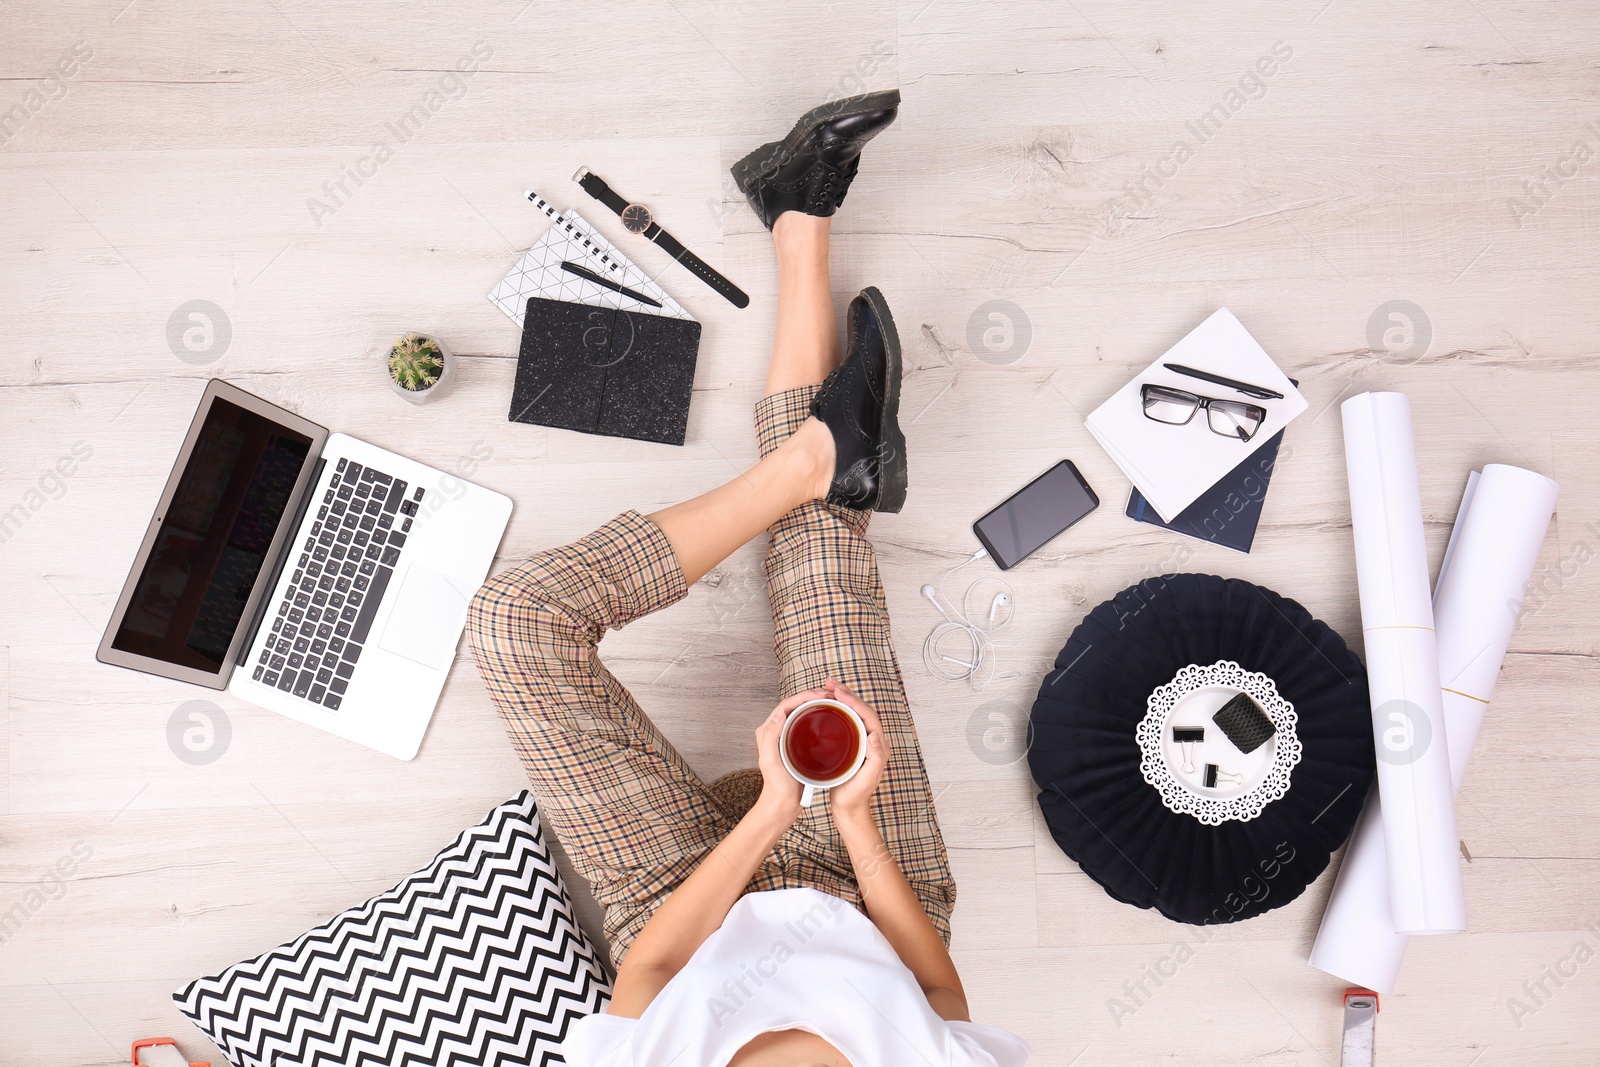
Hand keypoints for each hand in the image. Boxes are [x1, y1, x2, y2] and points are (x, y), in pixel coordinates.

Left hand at [753, 689, 826, 823]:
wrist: (783, 804)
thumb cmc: (777, 786)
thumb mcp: (771, 762)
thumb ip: (770, 738)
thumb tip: (778, 714)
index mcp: (767, 731)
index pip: (785, 706)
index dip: (803, 696)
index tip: (821, 695)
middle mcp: (775, 731)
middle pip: (794, 706)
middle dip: (811, 696)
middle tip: (831, 695)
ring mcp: (786, 737)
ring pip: (801, 713)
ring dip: (815, 704)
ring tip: (832, 701)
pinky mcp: (796, 745)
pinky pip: (806, 724)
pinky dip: (817, 716)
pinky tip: (829, 717)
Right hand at [818, 680, 886, 824]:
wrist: (849, 810)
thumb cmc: (855, 796)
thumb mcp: (865, 780)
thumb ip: (875, 758)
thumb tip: (875, 734)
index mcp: (878, 745)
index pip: (867, 715)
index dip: (853, 700)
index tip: (837, 691)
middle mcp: (872, 740)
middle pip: (860, 709)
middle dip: (846, 693)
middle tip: (829, 682)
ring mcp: (862, 742)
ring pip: (853, 713)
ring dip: (841, 698)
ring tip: (827, 688)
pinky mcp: (852, 745)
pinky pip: (846, 721)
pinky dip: (837, 710)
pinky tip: (826, 706)